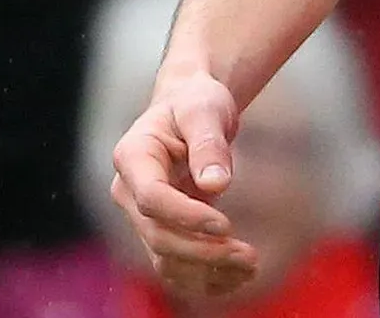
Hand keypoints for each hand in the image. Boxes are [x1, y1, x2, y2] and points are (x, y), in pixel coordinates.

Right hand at [109, 71, 261, 300]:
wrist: (190, 109)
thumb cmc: (196, 103)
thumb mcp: (205, 109)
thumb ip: (208, 143)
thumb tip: (217, 184)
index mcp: (133, 157)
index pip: (152, 199)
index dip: (187, 217)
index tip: (226, 224)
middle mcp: (129, 192)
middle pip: (158, 236)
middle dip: (204, 252)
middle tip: (250, 257)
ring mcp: (142, 216)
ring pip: (165, 260)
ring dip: (207, 271)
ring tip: (250, 268)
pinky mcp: (160, 230)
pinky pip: (176, 266)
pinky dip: (205, 278)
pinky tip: (239, 277)